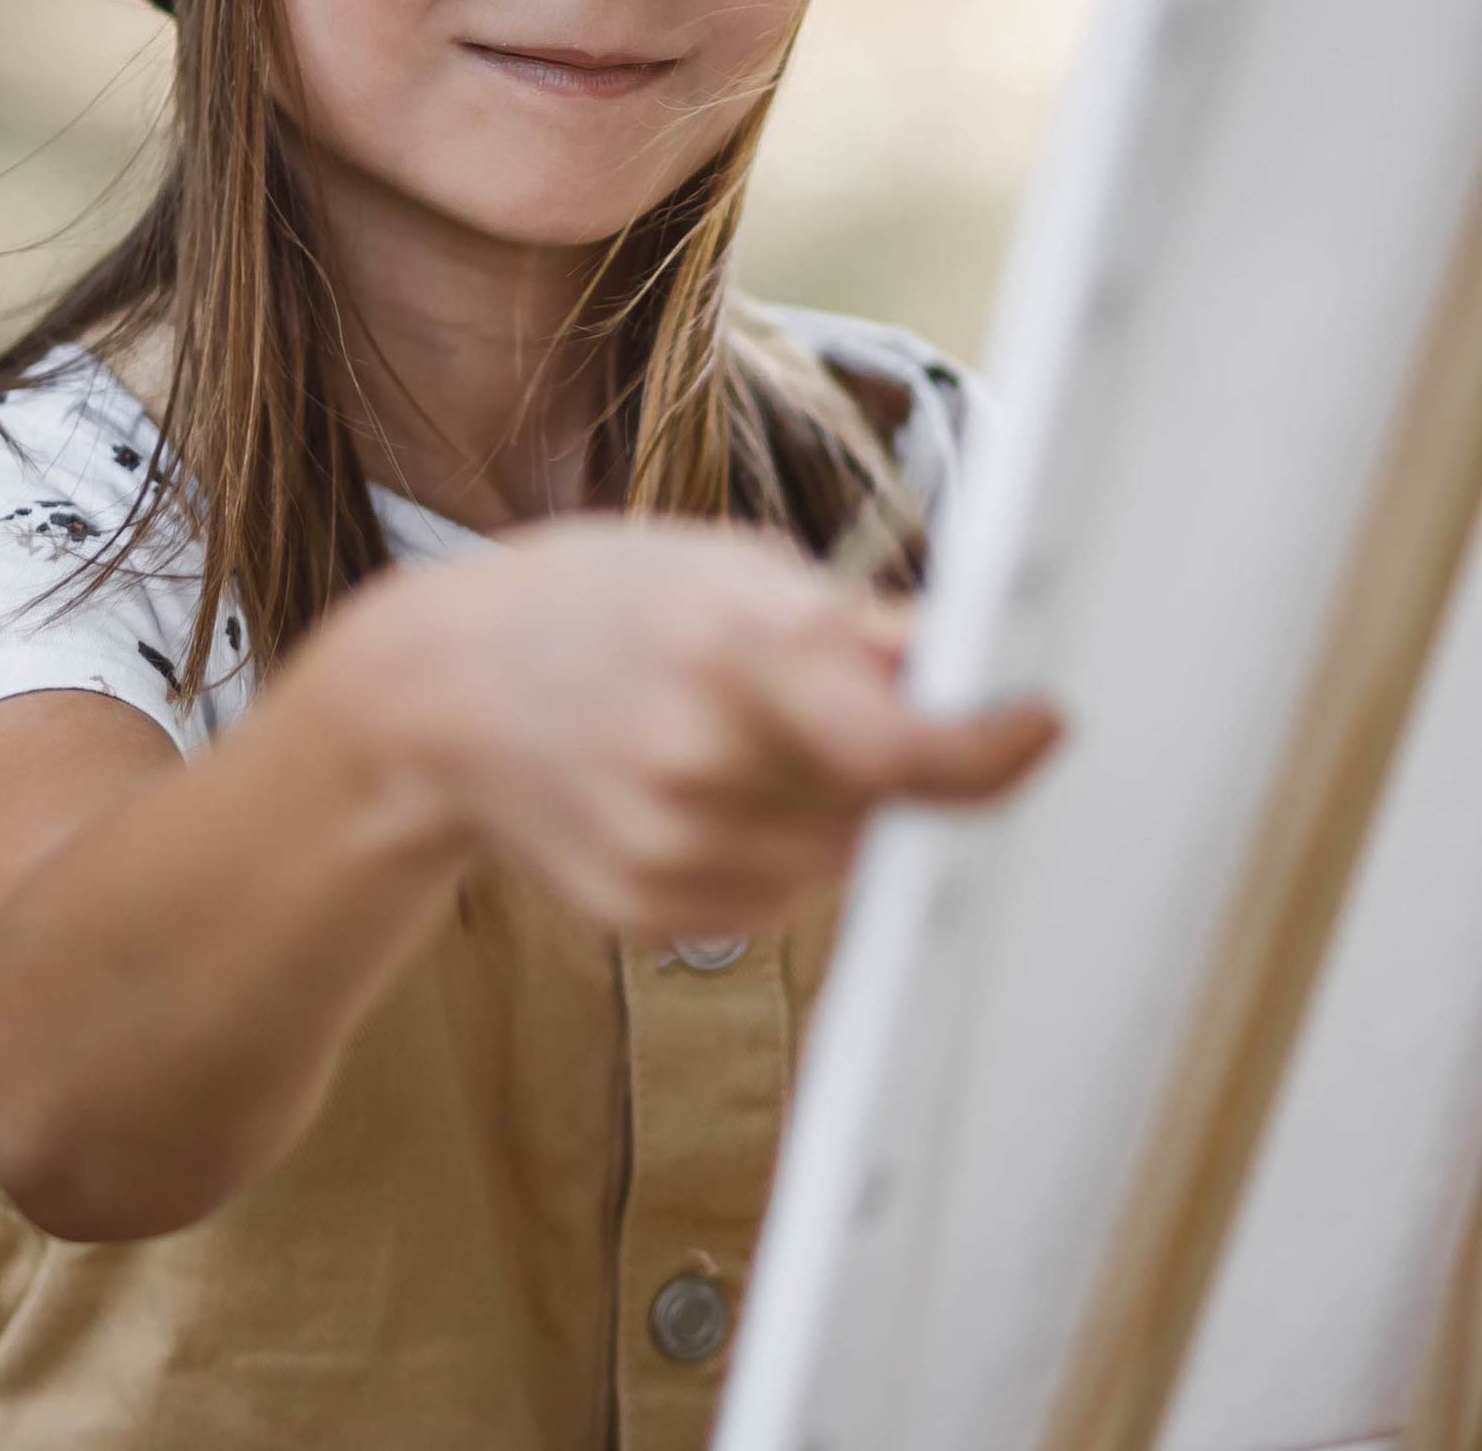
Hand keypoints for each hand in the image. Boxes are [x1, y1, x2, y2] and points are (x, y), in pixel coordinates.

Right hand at [317, 516, 1060, 938]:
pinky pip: (772, 900)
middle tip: (833, 695)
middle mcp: (698, 765)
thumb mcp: (719, 566)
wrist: (438, 693)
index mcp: (728, 654)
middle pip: (880, 803)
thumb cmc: (594, 603)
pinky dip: (768, 848)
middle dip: (891, 756)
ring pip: (834, 859)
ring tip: (736, 733)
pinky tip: (696, 786)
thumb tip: (965, 658)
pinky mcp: (644, 915)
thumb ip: (850, 626)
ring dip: (828, 806)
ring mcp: (666, 853)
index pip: (898, 745)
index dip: (987, 750)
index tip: (1042, 723)